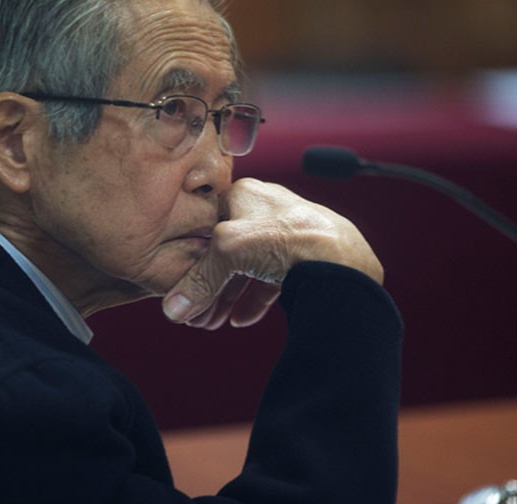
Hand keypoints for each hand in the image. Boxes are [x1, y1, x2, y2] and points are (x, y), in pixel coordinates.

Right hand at [162, 178, 382, 327]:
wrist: (341, 260)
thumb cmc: (287, 238)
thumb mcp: (229, 253)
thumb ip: (198, 281)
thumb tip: (175, 307)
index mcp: (243, 194)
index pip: (205, 227)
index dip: (191, 261)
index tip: (182, 289)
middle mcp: (266, 209)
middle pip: (226, 251)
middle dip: (209, 287)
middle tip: (197, 315)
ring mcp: (287, 232)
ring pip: (248, 267)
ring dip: (229, 296)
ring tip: (215, 322)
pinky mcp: (305, 256)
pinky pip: (272, 278)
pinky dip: (254, 298)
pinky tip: (242, 318)